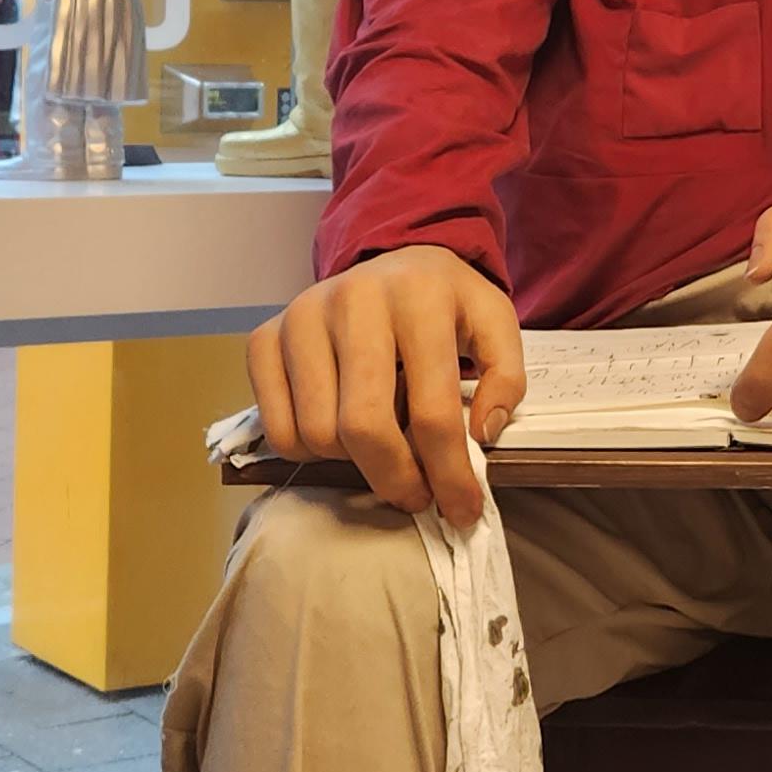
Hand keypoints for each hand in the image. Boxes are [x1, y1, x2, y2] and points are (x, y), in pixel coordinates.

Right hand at [250, 244, 526, 524]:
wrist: (390, 262)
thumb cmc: (445, 305)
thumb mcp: (494, 324)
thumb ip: (506, 378)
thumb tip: (479, 434)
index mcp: (419, 296)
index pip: (431, 409)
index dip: (448, 473)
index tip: (461, 509)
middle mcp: (353, 300)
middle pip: (364, 426)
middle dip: (395, 479)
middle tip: (416, 496)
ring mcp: (301, 317)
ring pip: (317, 433)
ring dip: (353, 463)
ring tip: (381, 449)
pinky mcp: (265, 337)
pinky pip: (278, 428)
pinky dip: (309, 451)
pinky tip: (339, 433)